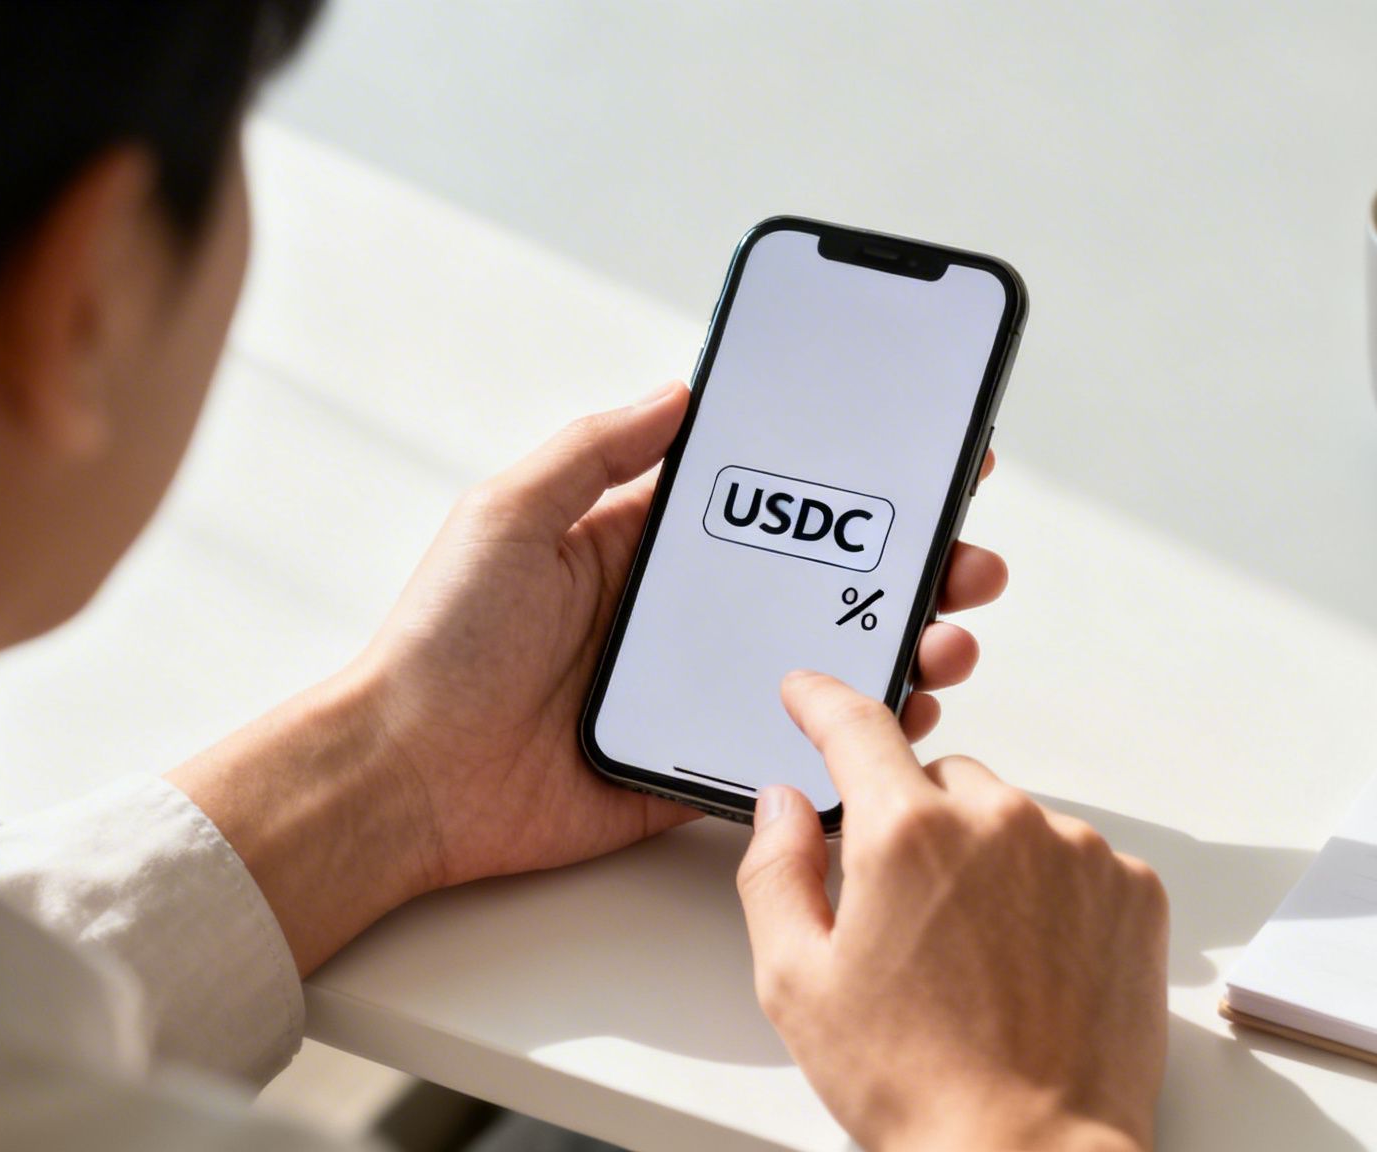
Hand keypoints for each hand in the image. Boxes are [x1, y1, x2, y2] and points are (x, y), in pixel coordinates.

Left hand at [174, 383, 1008, 973]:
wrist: (407, 774)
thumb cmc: (442, 641)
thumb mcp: (510, 511)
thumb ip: (597, 448)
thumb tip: (682, 390)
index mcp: (648, 545)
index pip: (775, 503)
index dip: (853, 482)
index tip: (928, 459)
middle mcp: (686, 615)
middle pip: (826, 583)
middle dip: (911, 569)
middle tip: (969, 562)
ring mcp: (699, 691)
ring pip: (829, 663)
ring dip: (904, 646)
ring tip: (948, 637)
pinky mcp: (697, 763)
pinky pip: (794, 748)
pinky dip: (857, 736)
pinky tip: (904, 714)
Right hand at [737, 672, 1168, 1151]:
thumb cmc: (919, 1083)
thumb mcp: (798, 983)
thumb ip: (777, 871)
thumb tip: (784, 807)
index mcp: (908, 832)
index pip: (856, 727)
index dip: (824, 702)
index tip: (811, 693)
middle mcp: (1001, 821)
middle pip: (940, 784)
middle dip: (914, 828)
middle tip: (903, 918)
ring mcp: (1077, 851)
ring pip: (1010, 821)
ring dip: (986, 862)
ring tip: (974, 959)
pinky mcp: (1131, 890)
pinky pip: (1072, 860)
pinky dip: (1047, 893)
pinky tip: (1027, 964)